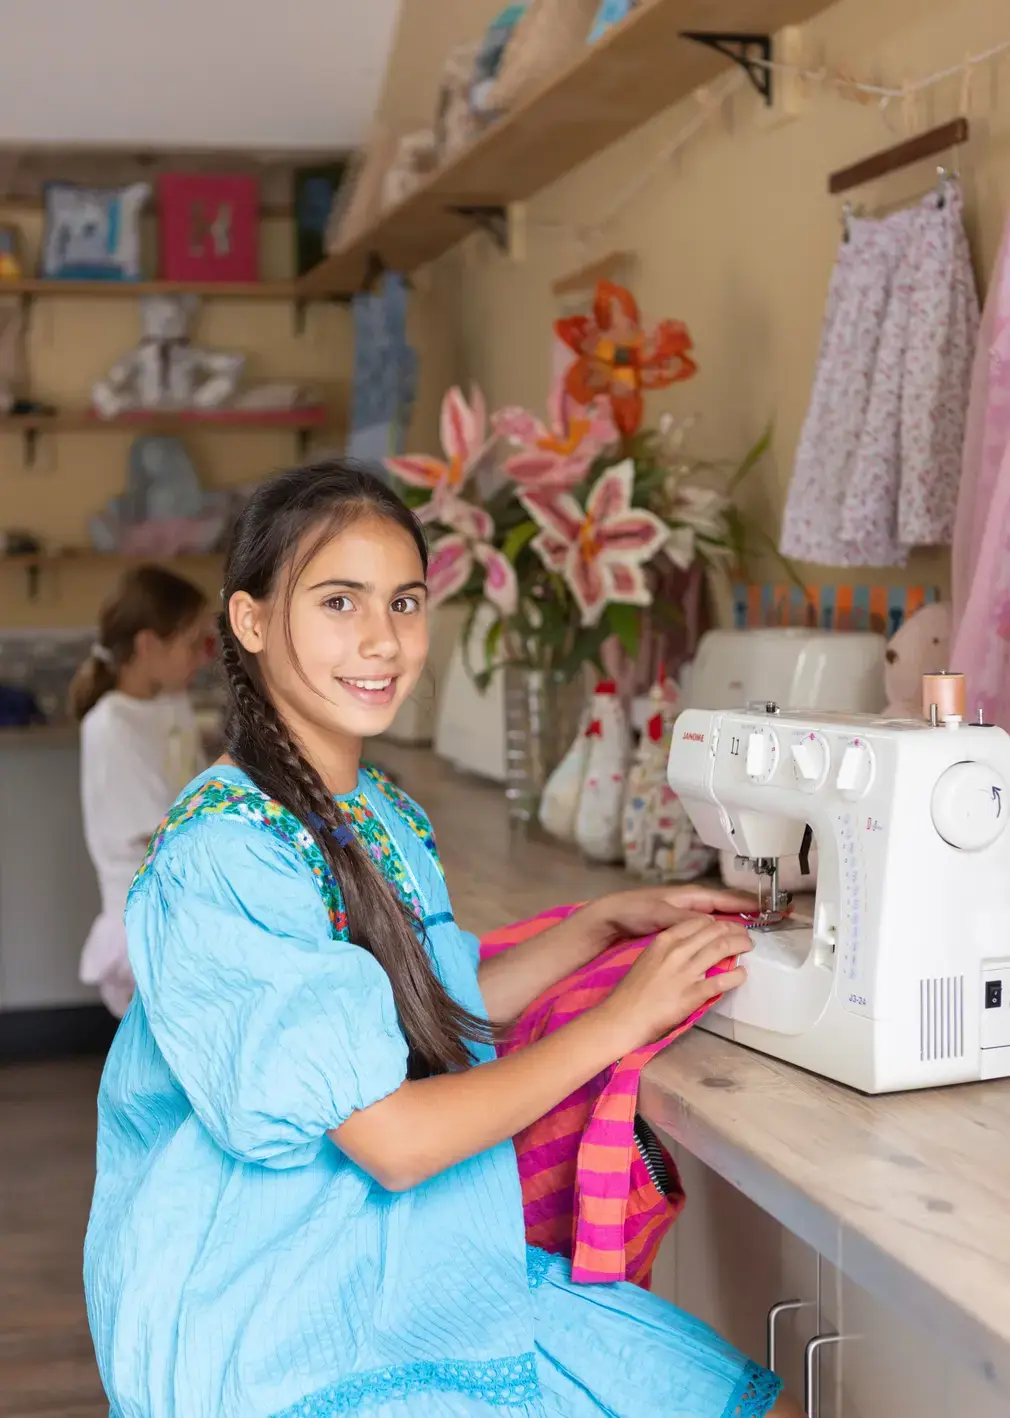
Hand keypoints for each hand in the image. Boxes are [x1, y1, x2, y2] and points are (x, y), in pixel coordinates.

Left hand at [578, 883, 758, 952]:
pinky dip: (720, 932)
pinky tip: (727, 943)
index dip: (748, 903)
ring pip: (718, 918)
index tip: (770, 908)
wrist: (611, 917)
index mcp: (691, 896)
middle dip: (747, 912)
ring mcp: (686, 915)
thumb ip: (686, 920)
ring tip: (755, 932)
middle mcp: (692, 903)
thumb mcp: (661, 915)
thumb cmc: (635, 911)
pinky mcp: (680, 927)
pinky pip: (707, 928)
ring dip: (736, 922)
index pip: (726, 898)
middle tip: (771, 920)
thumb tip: (713, 925)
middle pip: (726, 907)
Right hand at [596, 916, 751, 1053]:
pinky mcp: (694, 993)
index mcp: (664, 940)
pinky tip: (743, 974)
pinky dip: (736, 975)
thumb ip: (669, 949)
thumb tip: (691, 947)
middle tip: (744, 934)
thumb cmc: (633, 990)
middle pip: (714, 931)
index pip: (698, 921)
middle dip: (734, 929)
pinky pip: (722, 980)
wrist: (624, 1016)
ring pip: (721, 948)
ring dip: (740, 944)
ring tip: (748, 946)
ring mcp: (687, 972)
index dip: (717, 922)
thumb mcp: (648, 957)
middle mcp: (677, 951)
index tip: (726, 926)